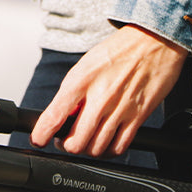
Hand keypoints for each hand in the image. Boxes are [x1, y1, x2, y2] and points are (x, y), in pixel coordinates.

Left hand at [30, 25, 189, 156]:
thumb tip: (63, 116)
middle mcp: (100, 98)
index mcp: (81, 81)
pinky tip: (106, 142)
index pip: (54, 116)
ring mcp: (120, 109)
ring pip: (97, 149)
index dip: (41, 134)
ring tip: (86, 141)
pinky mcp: (138, 116)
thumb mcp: (86, 65)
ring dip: (88, 150)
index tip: (38, 140)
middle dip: (66, 146)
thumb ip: (72, 91)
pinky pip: (119, 147)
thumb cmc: (118, 51)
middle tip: (65, 141)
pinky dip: (109, 151)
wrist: (153, 41)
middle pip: (76, 142)